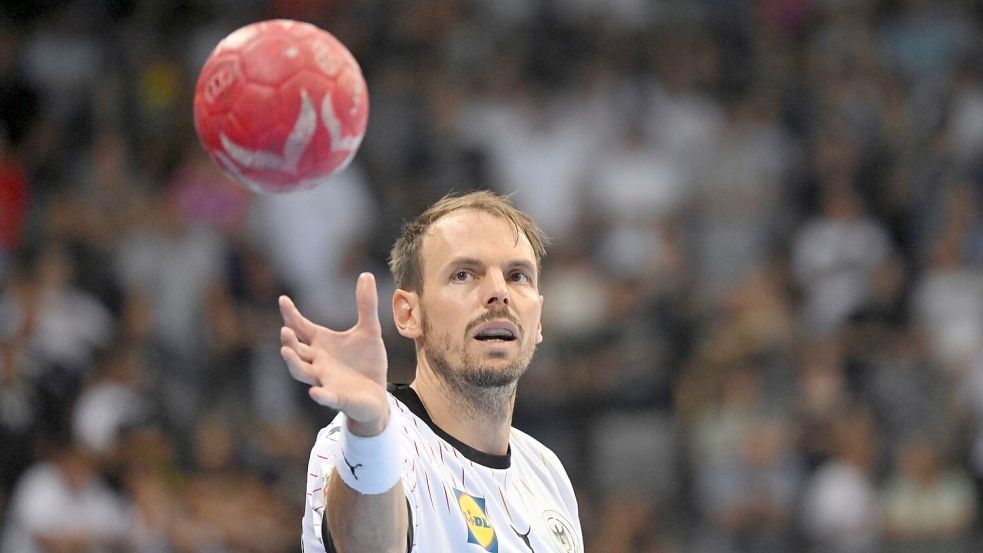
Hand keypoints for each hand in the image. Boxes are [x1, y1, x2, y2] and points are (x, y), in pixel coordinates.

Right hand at [279, 273, 388, 434]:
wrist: (377, 394)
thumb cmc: (367, 362)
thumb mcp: (369, 330)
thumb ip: (366, 305)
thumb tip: (365, 274)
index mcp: (322, 344)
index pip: (301, 327)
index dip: (291, 315)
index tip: (283, 300)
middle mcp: (317, 361)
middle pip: (296, 351)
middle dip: (289, 341)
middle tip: (285, 330)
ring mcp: (325, 380)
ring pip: (302, 373)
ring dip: (293, 363)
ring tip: (286, 351)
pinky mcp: (338, 397)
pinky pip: (326, 396)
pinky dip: (320, 394)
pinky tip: (315, 391)